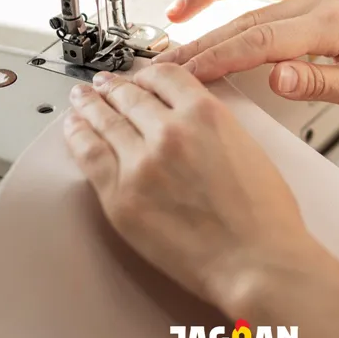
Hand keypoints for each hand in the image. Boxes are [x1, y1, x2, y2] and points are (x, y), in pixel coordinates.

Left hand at [64, 64, 309, 310]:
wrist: (256, 263)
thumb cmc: (264, 218)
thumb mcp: (247, 148)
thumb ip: (212, 127)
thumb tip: (187, 124)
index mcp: (206, 114)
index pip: (164, 77)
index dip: (147, 75)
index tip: (140, 79)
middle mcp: (169, 131)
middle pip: (130, 96)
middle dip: (114, 87)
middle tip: (104, 85)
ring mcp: (141, 163)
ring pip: (105, 120)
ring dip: (90, 105)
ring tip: (81, 99)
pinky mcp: (121, 196)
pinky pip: (90, 155)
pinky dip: (78, 136)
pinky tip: (74, 129)